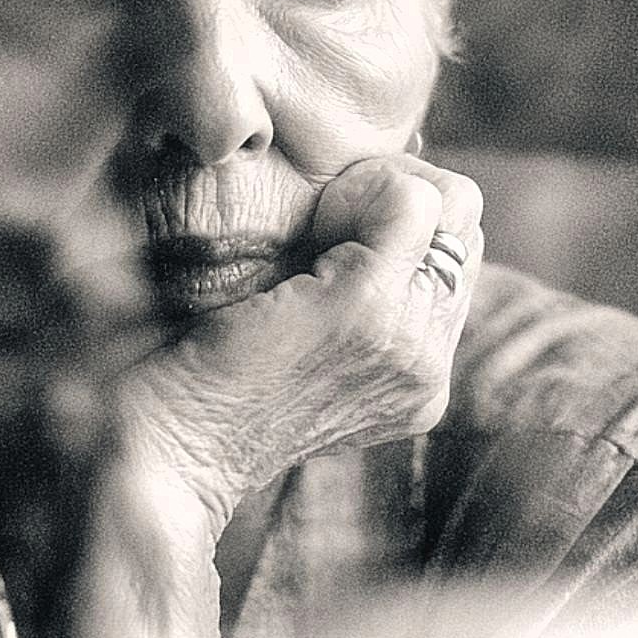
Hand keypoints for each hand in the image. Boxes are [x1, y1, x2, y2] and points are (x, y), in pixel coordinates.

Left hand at [118, 154, 483, 530]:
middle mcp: (430, 368)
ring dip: (376, 194)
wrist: (173, 447)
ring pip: (449, 207)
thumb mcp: (304, 341)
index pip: (458, 260)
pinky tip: (311, 228)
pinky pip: (410, 202)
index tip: (330, 239)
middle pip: (464, 229)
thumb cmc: (210, 380)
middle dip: (399, 202)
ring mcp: (408, 339)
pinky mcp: (368, 307)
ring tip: (315, 234)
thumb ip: (355, 298)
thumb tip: (383, 214)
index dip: (402, 224)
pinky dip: (360, 190)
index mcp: (419, 380)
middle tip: (322, 228)